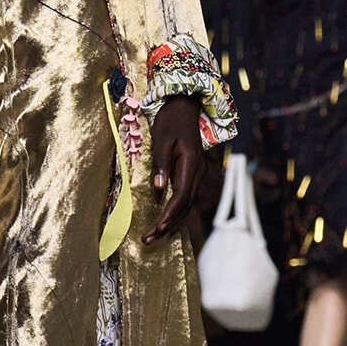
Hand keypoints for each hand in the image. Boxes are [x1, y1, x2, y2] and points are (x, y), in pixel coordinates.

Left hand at [143, 95, 204, 241]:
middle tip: (148, 239)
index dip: (169, 214)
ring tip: (153, 236)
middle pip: (184, 205)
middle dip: (167, 224)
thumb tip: (158, 189)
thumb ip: (160, 163)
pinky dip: (174, 212)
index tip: (156, 228)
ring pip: (186, 204)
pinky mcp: (192, 174)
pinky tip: (163, 221)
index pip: (181, 196)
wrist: (185, 105)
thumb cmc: (170, 119)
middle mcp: (198, 172)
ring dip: (170, 221)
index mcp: (192, 164)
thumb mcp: (161, 138)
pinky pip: (184, 197)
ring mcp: (197, 174)